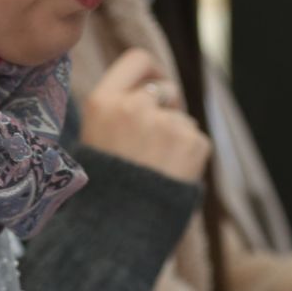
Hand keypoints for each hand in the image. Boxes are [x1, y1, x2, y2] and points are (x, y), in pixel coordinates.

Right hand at [80, 49, 209, 182]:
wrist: (117, 231)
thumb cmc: (103, 188)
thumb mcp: (94, 138)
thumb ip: (119, 109)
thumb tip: (154, 87)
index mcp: (103, 102)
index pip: (137, 60)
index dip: (152, 70)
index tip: (155, 84)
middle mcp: (134, 107)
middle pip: (164, 89)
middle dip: (165, 108)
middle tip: (156, 138)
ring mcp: (166, 124)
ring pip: (182, 119)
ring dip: (176, 136)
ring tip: (156, 168)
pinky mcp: (193, 143)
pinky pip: (196, 139)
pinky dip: (189, 156)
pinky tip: (170, 175)